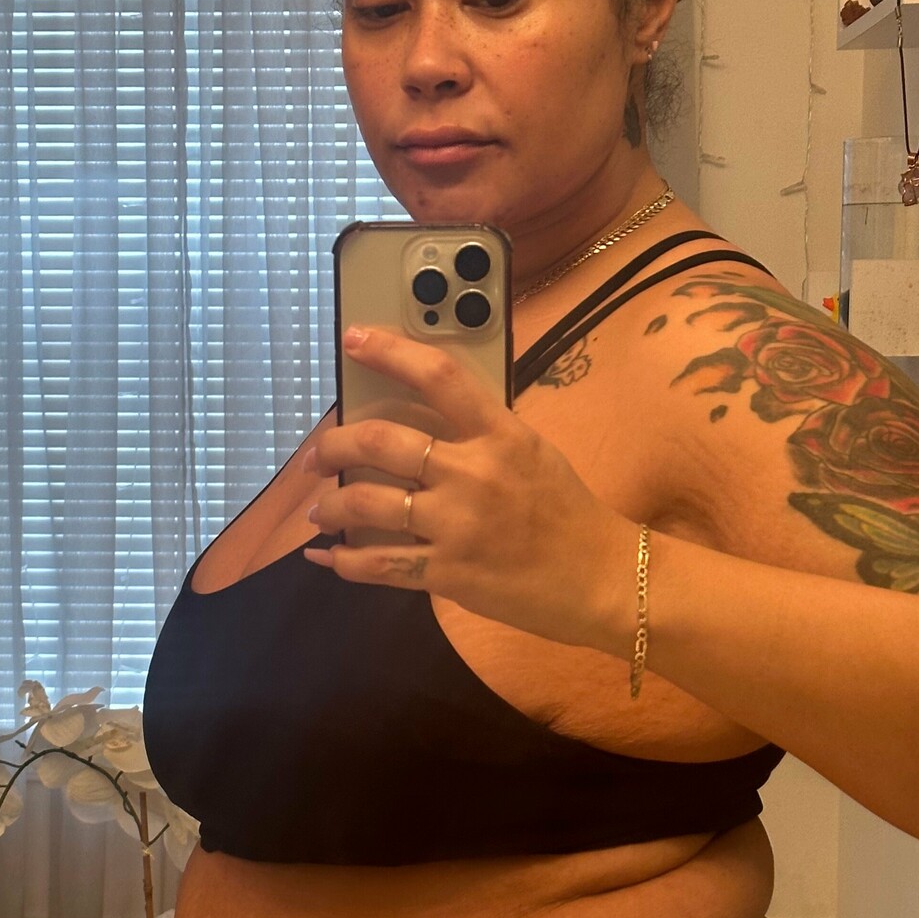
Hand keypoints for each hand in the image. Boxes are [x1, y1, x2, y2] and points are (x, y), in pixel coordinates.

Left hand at [302, 325, 634, 651]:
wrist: (601, 579)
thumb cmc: (566, 512)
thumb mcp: (531, 452)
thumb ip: (481, 433)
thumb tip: (422, 421)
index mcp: (499, 433)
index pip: (439, 376)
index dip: (389, 350)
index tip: (353, 338)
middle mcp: (473, 473)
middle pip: (380, 443)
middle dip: (332, 446)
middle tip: (317, 455)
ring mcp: (457, 525)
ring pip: (367, 504)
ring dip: (330, 506)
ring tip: (318, 509)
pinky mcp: (447, 573)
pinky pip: (379, 564)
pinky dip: (342, 561)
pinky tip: (327, 557)